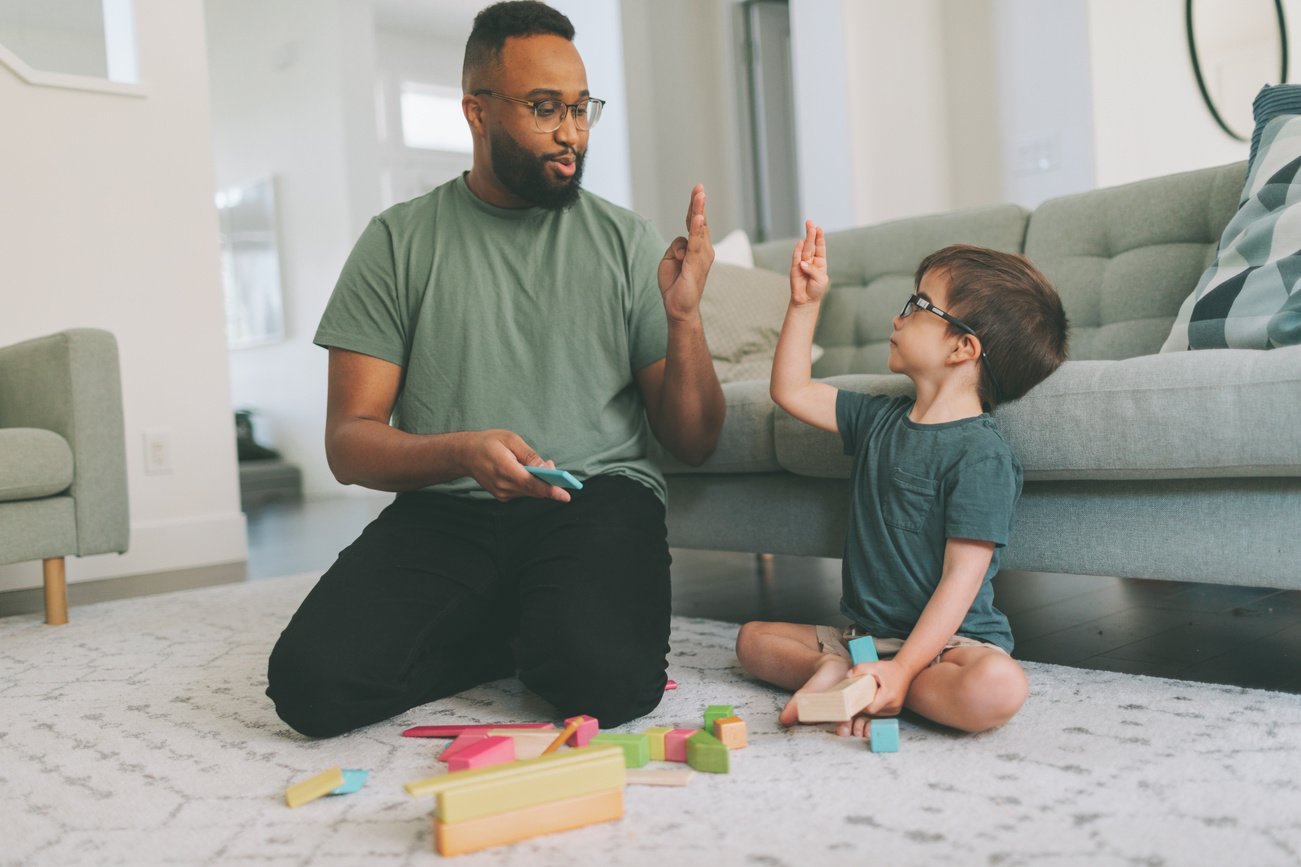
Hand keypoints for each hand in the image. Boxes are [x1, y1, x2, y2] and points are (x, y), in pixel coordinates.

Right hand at [459, 430, 570, 502]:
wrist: (465, 454)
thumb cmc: (488, 443)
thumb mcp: (510, 439)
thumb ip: (529, 455)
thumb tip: (546, 468)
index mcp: (505, 469)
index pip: (532, 484)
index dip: (551, 490)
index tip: (566, 496)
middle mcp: (503, 485)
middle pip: (534, 490)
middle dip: (549, 481)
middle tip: (552, 465)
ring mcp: (502, 493)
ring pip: (530, 492)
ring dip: (540, 482)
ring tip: (542, 467)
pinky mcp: (502, 495)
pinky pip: (523, 492)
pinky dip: (530, 484)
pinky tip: (530, 472)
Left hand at [657, 184, 713, 321]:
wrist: (678, 307)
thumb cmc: (675, 284)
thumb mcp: (670, 259)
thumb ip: (676, 245)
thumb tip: (682, 241)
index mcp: (697, 248)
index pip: (694, 223)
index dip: (695, 206)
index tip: (697, 190)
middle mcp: (703, 250)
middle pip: (699, 221)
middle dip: (698, 203)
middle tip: (699, 187)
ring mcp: (701, 257)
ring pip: (699, 229)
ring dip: (699, 210)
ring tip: (700, 195)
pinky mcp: (696, 264)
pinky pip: (695, 243)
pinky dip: (696, 230)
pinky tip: (697, 218)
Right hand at [789, 220, 827, 305]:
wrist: (806, 300)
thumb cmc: (816, 289)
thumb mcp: (821, 279)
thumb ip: (813, 270)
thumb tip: (802, 263)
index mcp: (820, 261)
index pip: (820, 246)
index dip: (819, 237)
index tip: (819, 228)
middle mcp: (811, 260)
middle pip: (811, 244)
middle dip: (811, 233)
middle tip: (810, 222)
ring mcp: (802, 263)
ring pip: (804, 249)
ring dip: (807, 239)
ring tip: (809, 228)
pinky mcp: (794, 268)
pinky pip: (795, 258)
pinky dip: (797, 250)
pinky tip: (800, 242)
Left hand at [837, 659, 908, 736]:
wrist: (905, 670)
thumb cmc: (891, 668)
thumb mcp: (875, 665)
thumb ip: (860, 668)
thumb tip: (848, 675)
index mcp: (889, 696)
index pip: (870, 708)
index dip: (860, 704)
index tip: (854, 698)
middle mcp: (893, 705)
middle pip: (873, 712)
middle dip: (864, 705)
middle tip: (857, 696)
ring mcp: (895, 709)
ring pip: (877, 713)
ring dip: (870, 707)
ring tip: (865, 696)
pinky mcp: (896, 710)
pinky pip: (882, 712)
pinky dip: (876, 707)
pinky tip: (873, 699)